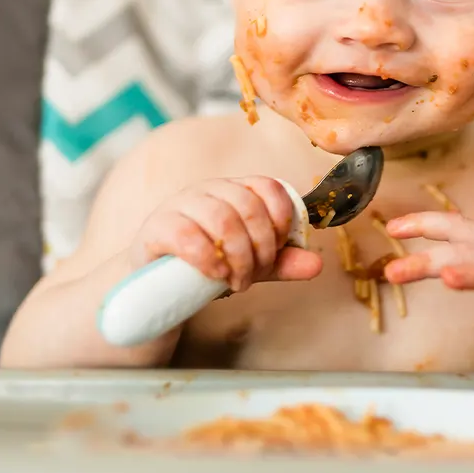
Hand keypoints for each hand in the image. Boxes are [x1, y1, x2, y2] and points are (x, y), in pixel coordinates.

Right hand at [129, 177, 321, 292]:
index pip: (269, 187)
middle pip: (248, 206)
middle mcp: (209, 190)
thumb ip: (281, 263)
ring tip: (237, 282)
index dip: (281, 220)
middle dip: (260, 248)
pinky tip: (216, 275)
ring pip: (222, 218)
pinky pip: (187, 233)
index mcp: (235, 190)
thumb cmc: (207, 265)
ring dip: (238, 256)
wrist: (156, 286)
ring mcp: (180, 204)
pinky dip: (209, 258)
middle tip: (254, 276)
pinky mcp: (157, 226)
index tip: (278, 249)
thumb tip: (316, 265)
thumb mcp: (250, 263)